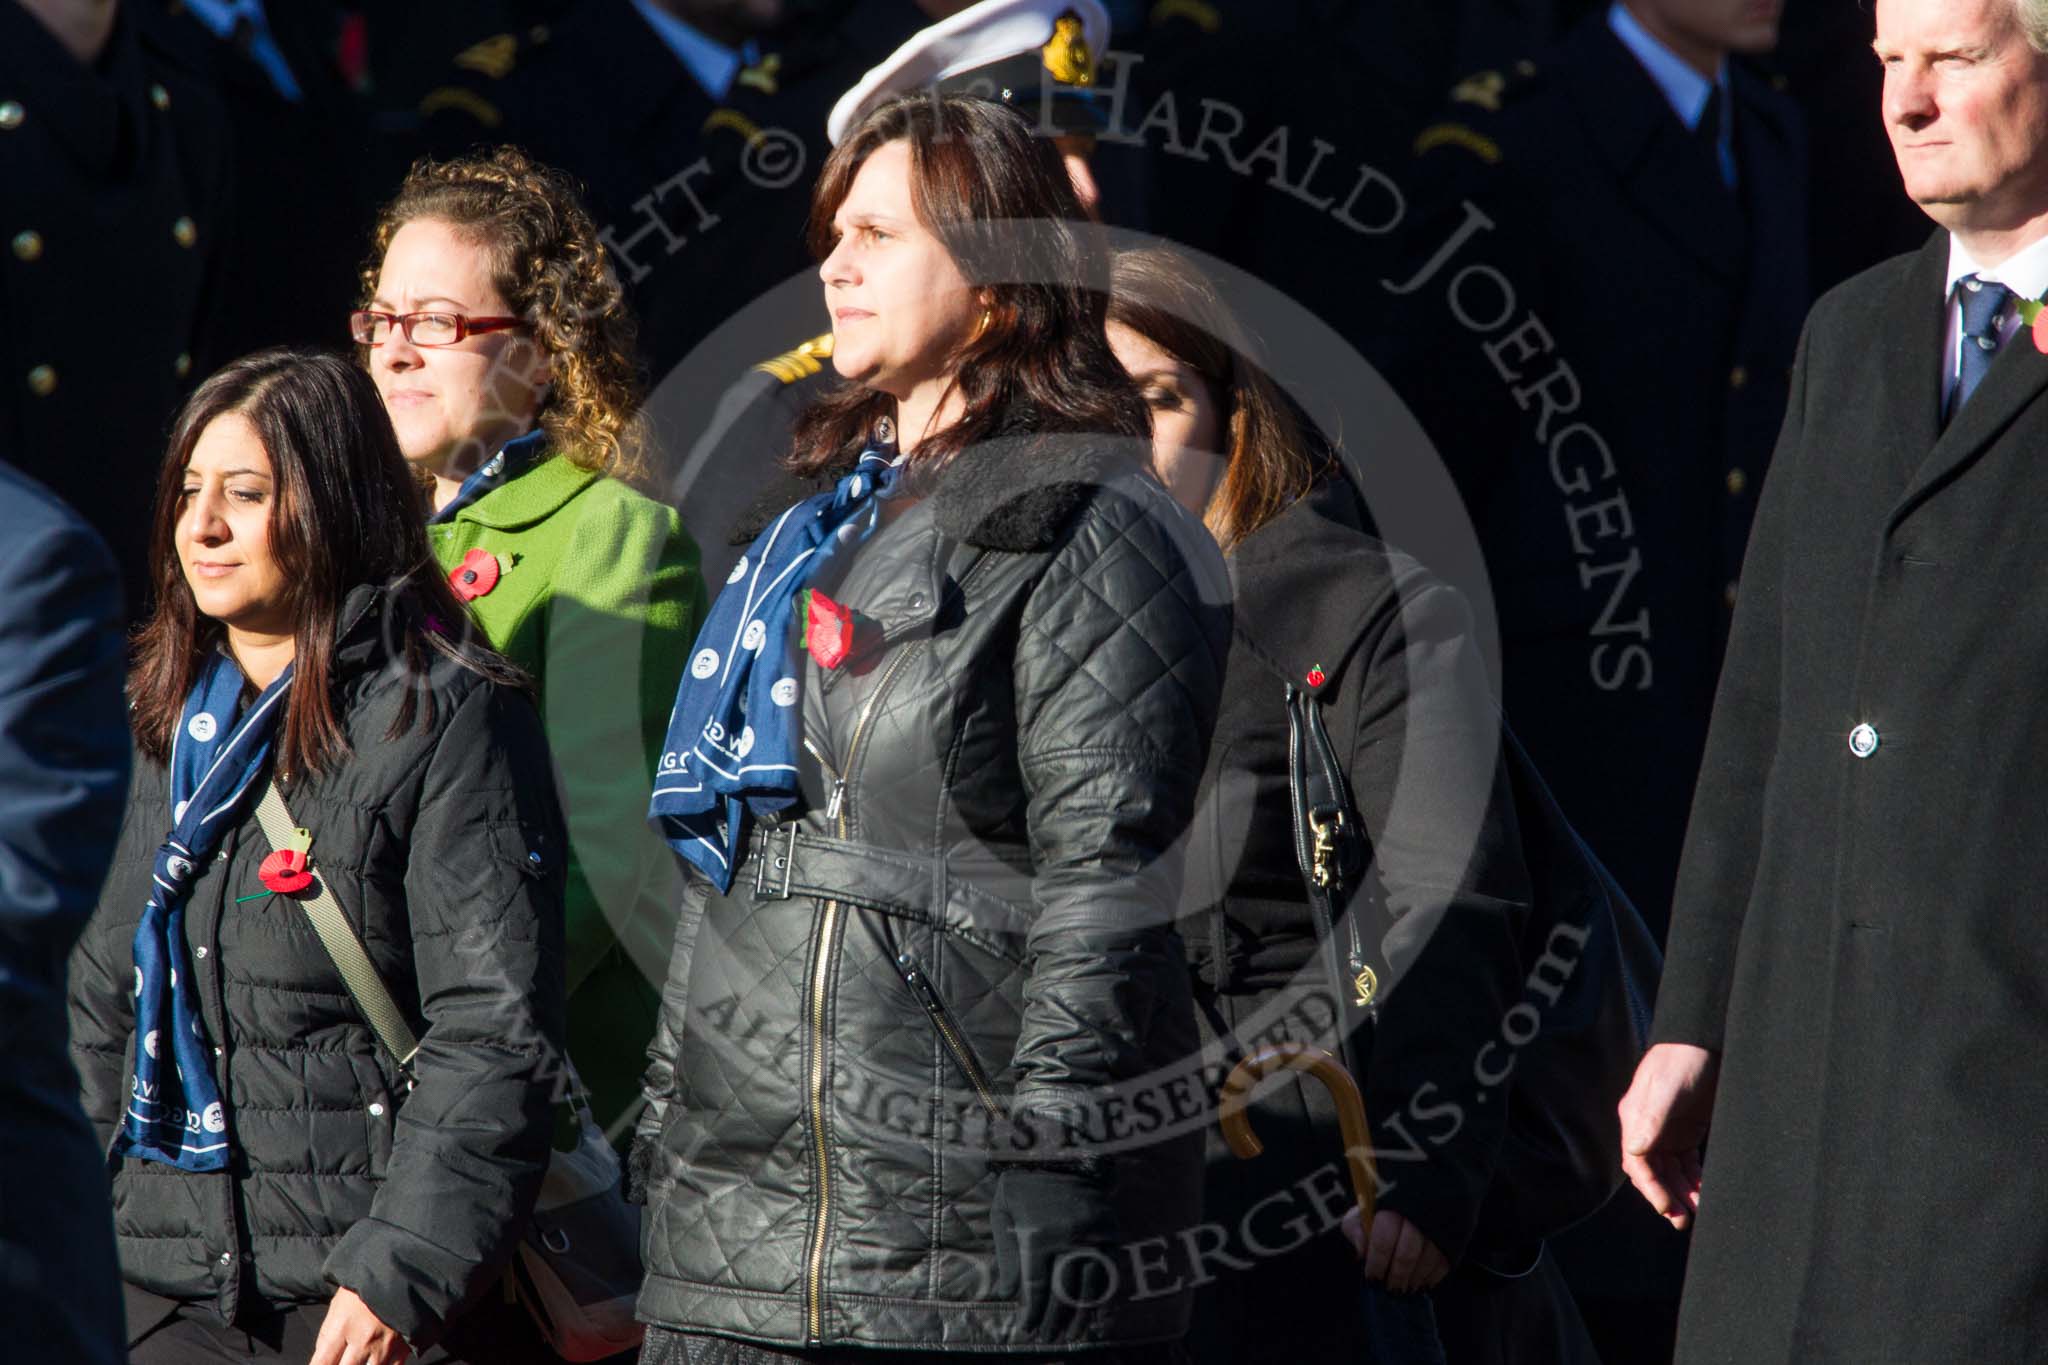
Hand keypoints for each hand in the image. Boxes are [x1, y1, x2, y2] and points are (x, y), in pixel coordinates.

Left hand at [309, 1286, 409, 1364]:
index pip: (321, 1363)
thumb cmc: (364, 1285)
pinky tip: (378, 1360)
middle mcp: (363, 1339)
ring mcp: (385, 1344)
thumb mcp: (338, 1304)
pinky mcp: (404, 1345)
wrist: (401, 1267)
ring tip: (360, 1358)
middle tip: (343, 1359)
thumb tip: (321, 1360)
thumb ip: (327, 1335)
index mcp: (342, 1326)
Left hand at [1342, 1206, 1449, 1293]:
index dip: (1376, 1263)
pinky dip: (1434, 1275)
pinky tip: (1424, 1281)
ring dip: (1415, 1279)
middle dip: (1397, 1277)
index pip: (1382, 1240)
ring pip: (1428, 1260)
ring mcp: (1440, 1220)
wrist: (1427, 1180)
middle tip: (1390, 1289)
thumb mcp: (1365, 1205)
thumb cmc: (1388, 1198)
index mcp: (1391, 1201)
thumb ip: (1355, 1226)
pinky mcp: (1457, 1229)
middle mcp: (1417, 1210)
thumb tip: (1361, 1253)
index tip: (1372, 1278)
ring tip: (1407, 1288)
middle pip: (1407, 1254)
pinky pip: (1446, 1259)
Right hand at [1619, 1041, 1718, 1229]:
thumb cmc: (1681, 1062)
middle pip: (1653, 1172)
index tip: (1666, 1207)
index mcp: (1636, 1120)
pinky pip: (1687, 1163)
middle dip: (1666, 1197)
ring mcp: (1668, 1130)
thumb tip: (1636, 1152)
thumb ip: (1650, 1120)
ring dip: (1681, 1192)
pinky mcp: (1688, 1130)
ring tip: (1696, 1212)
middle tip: (1681, 1220)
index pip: (1638, 1163)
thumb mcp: (1664, 1090)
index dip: (1650, 1188)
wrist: (1704, 1041)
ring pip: (1671, 1171)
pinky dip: (1694, 1179)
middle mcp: (1649, 1128)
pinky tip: (1703, 1192)